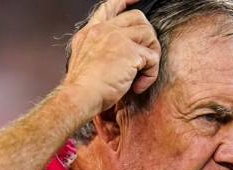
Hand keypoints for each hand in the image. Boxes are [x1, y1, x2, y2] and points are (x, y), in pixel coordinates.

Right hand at [64, 0, 160, 115]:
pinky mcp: (130, 52)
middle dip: (146, 38)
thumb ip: (98, 50)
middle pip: (138, 18)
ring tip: (140, 74)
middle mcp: (103, 30)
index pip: (110, 7)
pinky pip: (153, 58)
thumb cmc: (82, 88)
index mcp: (91, 32)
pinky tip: (138, 86)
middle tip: (143, 59)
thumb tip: (120, 53)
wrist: (79, 97)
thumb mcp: (84, 61)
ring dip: (151, 56)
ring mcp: (117, 38)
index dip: (125, 1)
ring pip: (149, 34)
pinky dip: (150, 75)